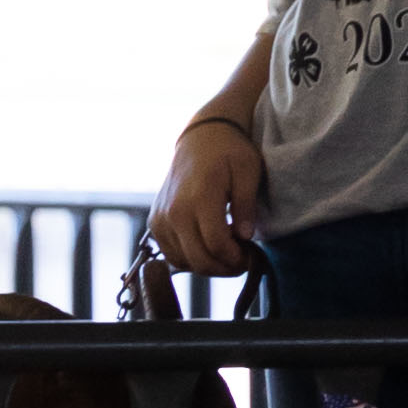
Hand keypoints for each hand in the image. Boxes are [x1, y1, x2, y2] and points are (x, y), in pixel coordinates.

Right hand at [151, 113, 263, 276]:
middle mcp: (173, 211)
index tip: (251, 257)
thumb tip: (245, 236)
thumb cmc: (228, 152)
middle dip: (225, 268)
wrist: (200, 139)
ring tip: (228, 254)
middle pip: (198, 259)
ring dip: (209, 266)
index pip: (216, 244)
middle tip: (243, 262)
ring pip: (184, 262)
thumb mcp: (248, 171)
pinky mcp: (155, 223)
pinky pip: (172, 254)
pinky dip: (191, 259)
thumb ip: (246, 205)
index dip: (236, 258)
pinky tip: (209, 248)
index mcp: (198, 197)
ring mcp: (161, 219)